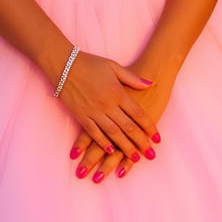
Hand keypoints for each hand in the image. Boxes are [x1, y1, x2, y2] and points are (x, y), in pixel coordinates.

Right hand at [56, 51, 158, 181]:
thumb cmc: (90, 64)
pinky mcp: (81, 116)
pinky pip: (94, 133)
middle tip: (150, 154)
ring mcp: (94, 112)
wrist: (64, 64)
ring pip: (113, 134)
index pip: (138, 113)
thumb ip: (132, 78)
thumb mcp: (113, 66)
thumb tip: (150, 83)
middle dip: (141, 143)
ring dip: (125, 147)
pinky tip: (110, 152)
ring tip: (135, 158)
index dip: (149, 127)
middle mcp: (108, 104)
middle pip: (128, 127)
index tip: (157, 138)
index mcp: (118, 92)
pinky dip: (103, 143)